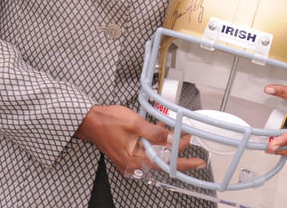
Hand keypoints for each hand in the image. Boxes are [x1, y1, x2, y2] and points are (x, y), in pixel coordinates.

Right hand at [74, 105, 205, 174]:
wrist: (90, 120)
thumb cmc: (107, 122)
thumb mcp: (136, 124)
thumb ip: (156, 133)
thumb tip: (172, 139)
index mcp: (135, 160)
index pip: (165, 165)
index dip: (183, 161)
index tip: (196, 161)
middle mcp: (134, 164)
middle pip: (162, 160)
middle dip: (177, 151)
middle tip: (189, 140)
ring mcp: (131, 159)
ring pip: (156, 154)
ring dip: (168, 144)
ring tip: (179, 134)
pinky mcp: (129, 152)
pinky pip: (148, 149)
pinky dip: (157, 141)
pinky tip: (162, 130)